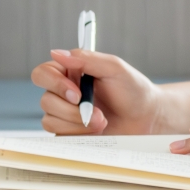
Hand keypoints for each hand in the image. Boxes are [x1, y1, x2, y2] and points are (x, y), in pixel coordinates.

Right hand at [30, 48, 171, 134]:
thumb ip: (86, 58)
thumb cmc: (133, 90)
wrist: (147, 119)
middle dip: (71, 109)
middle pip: (46, 100)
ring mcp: (65, 114)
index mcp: (71, 72)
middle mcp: (64, 93)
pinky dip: (78, 133)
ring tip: (102, 121)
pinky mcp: (70, 133)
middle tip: (94, 111)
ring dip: (77, 123)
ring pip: (50, 120)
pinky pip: (59, 136)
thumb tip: (57, 53)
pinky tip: (96, 130)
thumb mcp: (114, 68)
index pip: (43, 74)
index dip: (54, 84)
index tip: (76, 93)